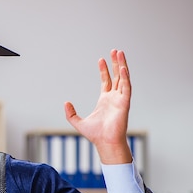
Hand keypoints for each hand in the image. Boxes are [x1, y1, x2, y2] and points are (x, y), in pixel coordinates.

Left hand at [64, 49, 131, 163]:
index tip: (101, 59)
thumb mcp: (78, 122)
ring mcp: (120, 99)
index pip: (107, 81)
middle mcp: (114, 97)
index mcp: (105, 100)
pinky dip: (126, 78)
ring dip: (122, 66)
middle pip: (117, 76)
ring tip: (120, 53)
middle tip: (114, 51)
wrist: (104, 142)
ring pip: (123, 78)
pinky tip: (123, 68)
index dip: (104, 70)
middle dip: (116, 63)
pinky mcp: (125, 103)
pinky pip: (127, 88)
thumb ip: (71, 113)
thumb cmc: (95, 134)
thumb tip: (65, 102)